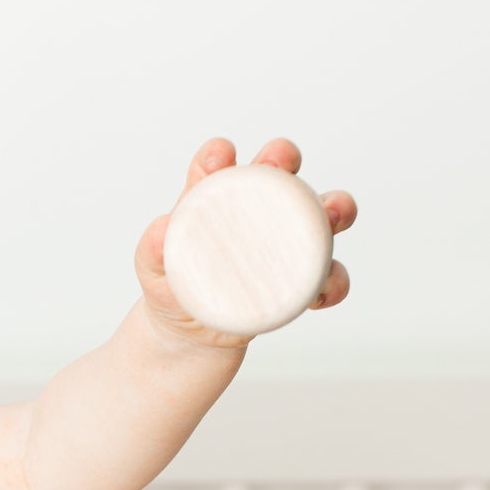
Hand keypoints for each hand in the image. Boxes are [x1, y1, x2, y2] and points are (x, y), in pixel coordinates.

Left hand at [136, 137, 356, 351]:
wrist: (189, 336)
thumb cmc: (172, 292)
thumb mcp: (153, 270)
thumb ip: (153, 249)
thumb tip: (162, 229)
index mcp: (215, 200)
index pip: (218, 164)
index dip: (219, 154)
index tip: (219, 156)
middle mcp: (257, 211)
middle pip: (279, 171)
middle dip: (284, 157)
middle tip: (281, 164)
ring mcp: (284, 243)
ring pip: (323, 214)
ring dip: (335, 206)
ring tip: (332, 216)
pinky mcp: (301, 282)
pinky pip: (330, 277)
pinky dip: (333, 282)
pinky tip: (321, 293)